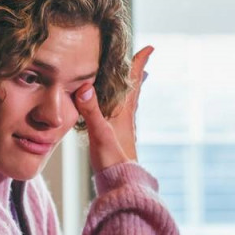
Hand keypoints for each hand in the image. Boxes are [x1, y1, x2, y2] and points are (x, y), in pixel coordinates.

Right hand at [73, 46, 153, 172]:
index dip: (140, 64)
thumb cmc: (114, 162)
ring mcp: (122, 130)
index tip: (150, 48)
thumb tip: (84, 87)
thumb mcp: (100, 134)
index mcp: (124, 113)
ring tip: (128, 81)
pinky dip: (116, 105)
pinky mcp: (116, 140)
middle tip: (140, 59)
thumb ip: (91, 112)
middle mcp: (126, 119)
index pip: (133, 82)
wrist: (122, 187)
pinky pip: (118, 115)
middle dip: (134, 73)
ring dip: (126, 89)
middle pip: (132, 90)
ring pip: (126, 103)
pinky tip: (113, 112)